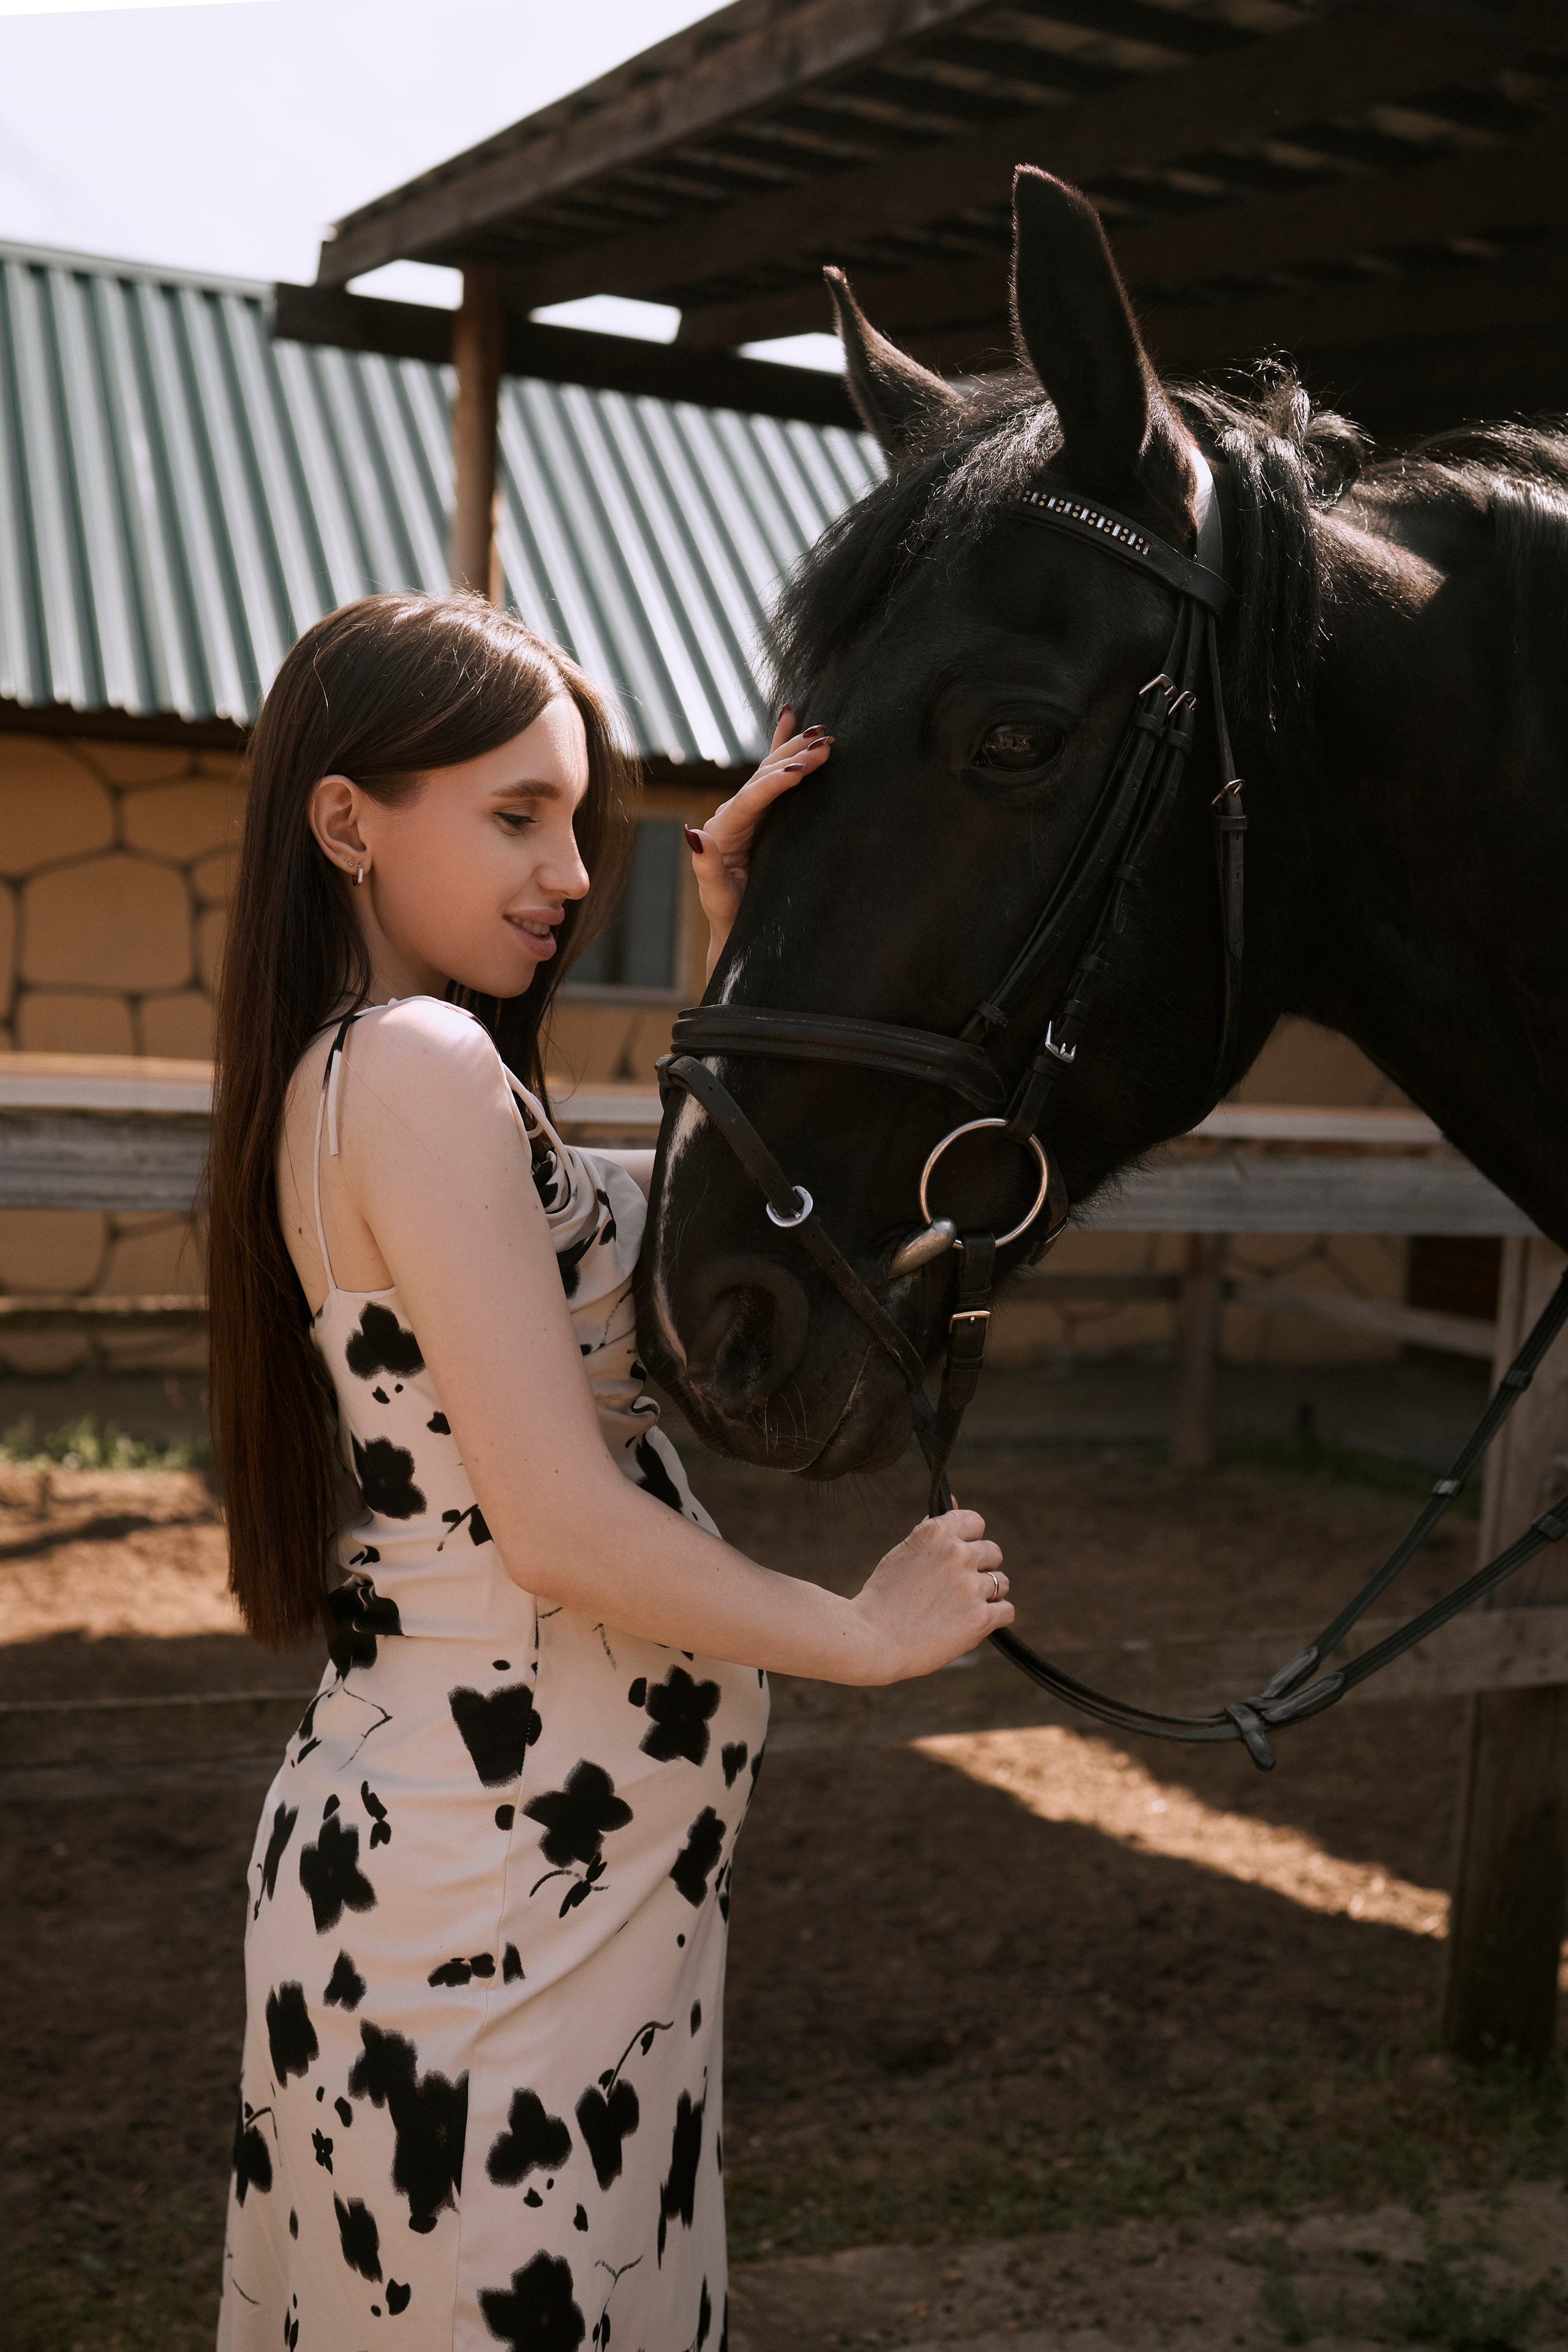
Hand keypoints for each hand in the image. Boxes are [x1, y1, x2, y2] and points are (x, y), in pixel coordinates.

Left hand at [685, 705, 832, 978]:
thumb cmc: (728, 919)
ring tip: (821, 730)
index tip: (800, 768)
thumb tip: (692, 833)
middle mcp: (731, 815)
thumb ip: (705, 867)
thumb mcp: (716, 897)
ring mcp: (745, 812)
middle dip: (792, 757)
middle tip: (826, 742)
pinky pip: (771, 773)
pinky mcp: (759, 814)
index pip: (749, 800)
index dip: (774, 783)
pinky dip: (780, 745)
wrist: (735, 929)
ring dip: (794, 747)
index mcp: (722, 832)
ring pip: (769, 770)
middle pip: (761, 777)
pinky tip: (790, 715)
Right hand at [850, 1511, 1010, 1683]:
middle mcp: (957, 1554)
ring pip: (1002, 1582)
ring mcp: (970, 1586)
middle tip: (956, 1588)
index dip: (969, 1540)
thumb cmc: (883, 1598)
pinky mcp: (980, 1618)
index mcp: (936, 1533)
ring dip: (987, 1595)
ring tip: (960, 1609)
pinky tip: (971, 1623)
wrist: (872, 1641)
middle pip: (993, 1552)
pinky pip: (1006, 1610)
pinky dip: (993, 1618)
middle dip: (979, 1568)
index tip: (956, 1557)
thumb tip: (955, 1499)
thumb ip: (933, 1528)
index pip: (975, 1521)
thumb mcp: (904, 1553)